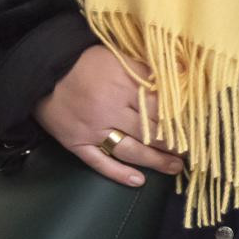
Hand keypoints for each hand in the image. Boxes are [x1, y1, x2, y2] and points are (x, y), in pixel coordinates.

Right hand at [33, 45, 183, 186]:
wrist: (41, 71)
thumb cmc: (84, 62)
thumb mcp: (118, 57)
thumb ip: (147, 69)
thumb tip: (182, 75)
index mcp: (124, 86)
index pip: (161, 107)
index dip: (181, 119)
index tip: (197, 127)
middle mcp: (110, 110)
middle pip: (150, 131)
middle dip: (174, 143)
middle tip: (192, 151)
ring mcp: (93, 130)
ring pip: (130, 150)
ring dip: (155, 161)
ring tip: (175, 168)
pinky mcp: (76, 143)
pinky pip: (100, 163)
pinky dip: (119, 174)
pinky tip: (138, 181)